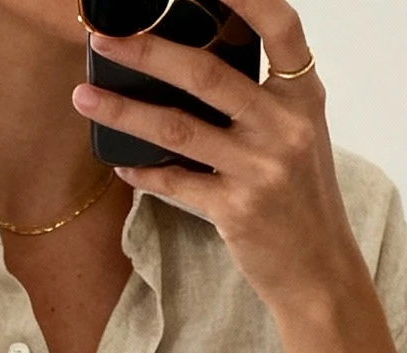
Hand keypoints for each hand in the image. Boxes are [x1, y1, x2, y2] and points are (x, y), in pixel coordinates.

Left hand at [74, 5, 361, 317]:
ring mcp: (260, 170)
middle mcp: (284, 127)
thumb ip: (262, 98)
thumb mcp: (297, 135)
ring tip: (86, 97)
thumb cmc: (302, 200)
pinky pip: (175, 182)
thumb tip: (194, 63)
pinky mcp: (236, 210)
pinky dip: (143, 171)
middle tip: (104, 39)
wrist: (320, 272)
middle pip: (207, 74)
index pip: (280, 26)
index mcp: (303, 96)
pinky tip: (120, 163)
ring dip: (124, 111)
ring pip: (178, 128)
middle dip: (147, 52)